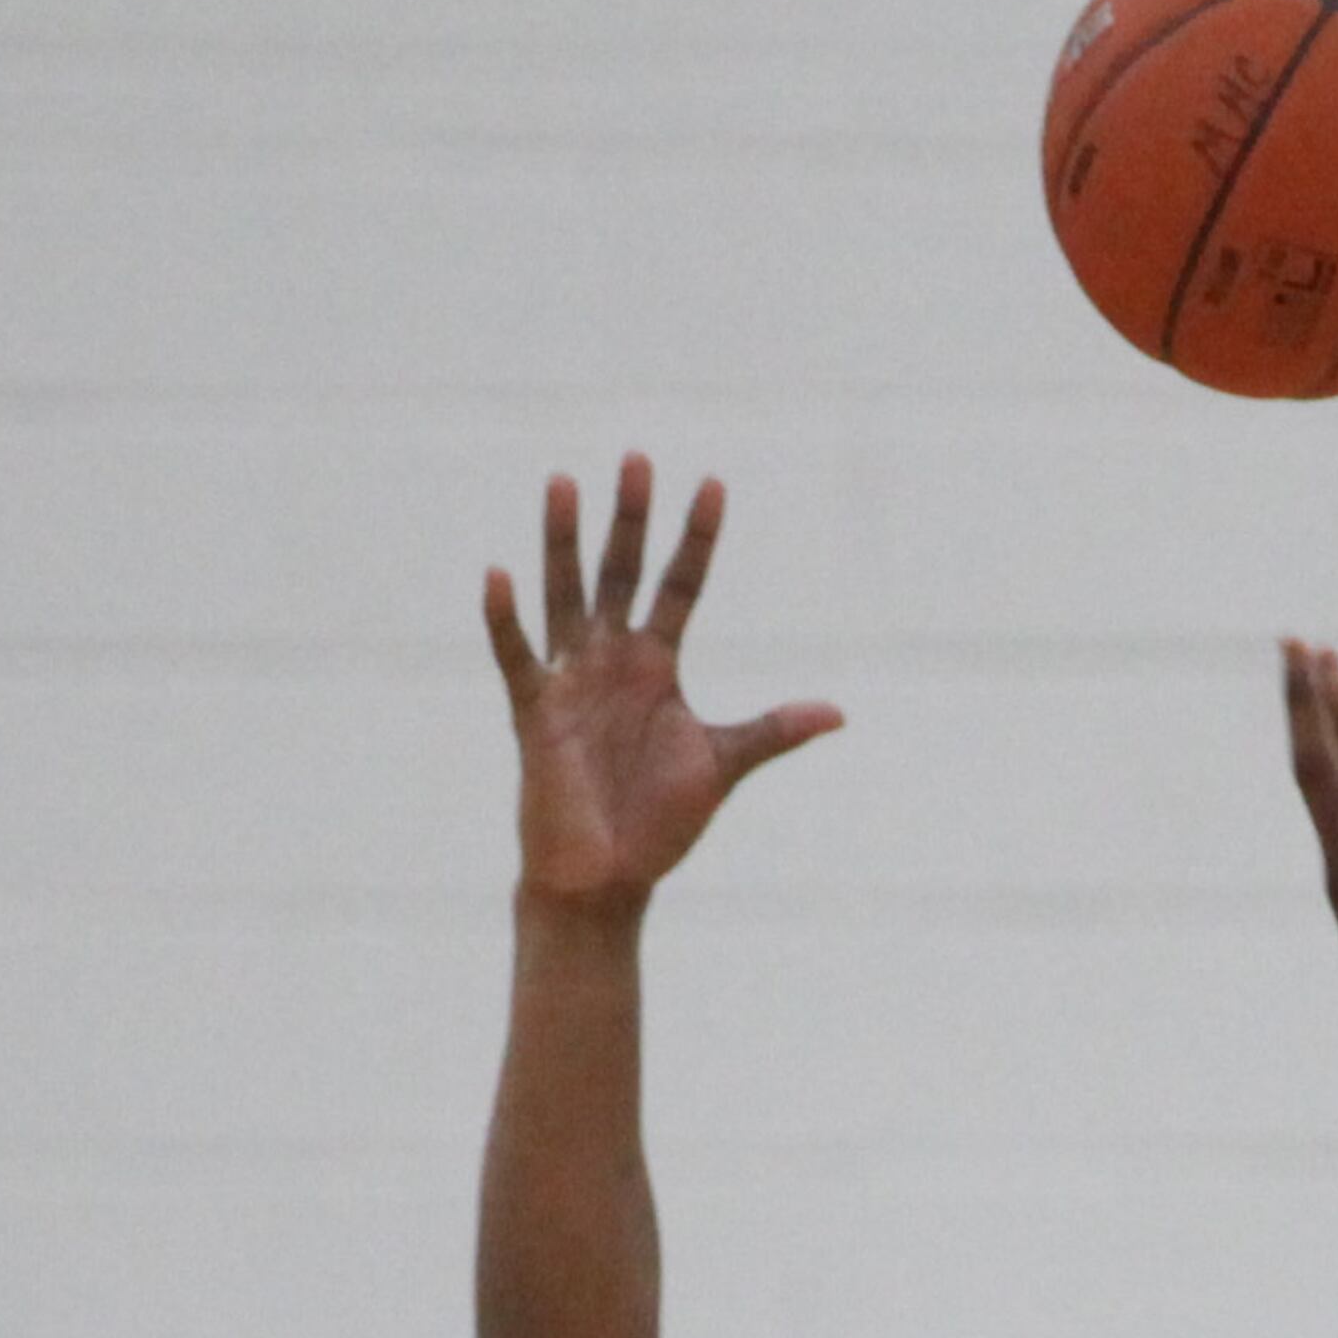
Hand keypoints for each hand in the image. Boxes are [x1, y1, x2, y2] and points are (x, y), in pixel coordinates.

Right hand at [484, 456, 843, 912]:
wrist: (607, 879)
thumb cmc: (657, 822)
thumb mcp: (722, 766)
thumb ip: (772, 732)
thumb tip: (837, 713)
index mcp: (657, 666)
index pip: (681, 586)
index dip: (697, 539)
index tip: (714, 484)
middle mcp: (612, 660)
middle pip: (621, 574)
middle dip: (630, 521)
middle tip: (637, 459)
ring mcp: (572, 681)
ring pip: (566, 596)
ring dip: (564, 544)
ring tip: (565, 483)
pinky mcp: (536, 713)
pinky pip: (517, 657)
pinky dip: (506, 621)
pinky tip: (500, 575)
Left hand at [1284, 640, 1337, 1063]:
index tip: (1332, 665)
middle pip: (1314, 772)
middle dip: (1303, 704)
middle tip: (1295, 639)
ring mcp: (1337, 874)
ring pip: (1311, 785)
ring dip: (1306, 721)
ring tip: (1306, 663)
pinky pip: (1321, 804)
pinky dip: (1320, 756)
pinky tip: (1324, 733)